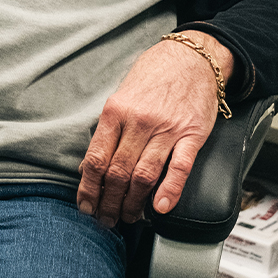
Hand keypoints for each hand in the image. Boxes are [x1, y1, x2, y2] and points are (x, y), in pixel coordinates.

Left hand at [76, 34, 232, 228]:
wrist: (191, 58)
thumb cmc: (153, 78)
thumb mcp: (121, 97)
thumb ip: (109, 130)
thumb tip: (91, 165)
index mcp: (115, 112)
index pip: (96, 159)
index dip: (88, 189)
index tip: (85, 205)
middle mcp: (139, 121)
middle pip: (118, 172)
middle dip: (108, 202)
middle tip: (106, 219)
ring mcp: (166, 129)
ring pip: (144, 174)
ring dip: (134, 202)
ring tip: (128, 218)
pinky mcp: (192, 134)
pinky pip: (180, 167)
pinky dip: (170, 190)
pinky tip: (160, 207)